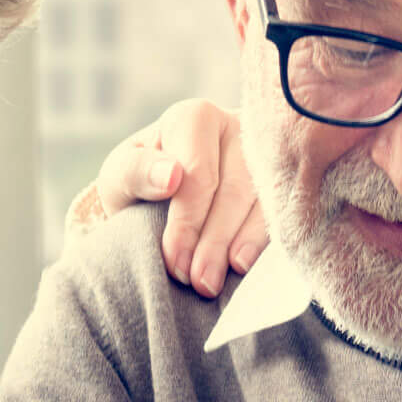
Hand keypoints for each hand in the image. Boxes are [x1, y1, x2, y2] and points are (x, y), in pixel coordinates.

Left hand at [65, 99, 268, 297]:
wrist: (161, 194)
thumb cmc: (139, 182)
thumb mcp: (120, 176)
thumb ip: (136, 172)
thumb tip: (171, 176)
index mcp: (194, 118)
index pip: (198, 172)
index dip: (187, 221)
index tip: (174, 261)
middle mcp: (236, 128)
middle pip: (234, 190)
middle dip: (214, 242)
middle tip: (198, 283)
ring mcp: (265, 154)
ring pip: (261, 203)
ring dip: (238, 246)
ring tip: (214, 282)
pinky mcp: (281, 181)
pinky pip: (280, 212)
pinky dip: (260, 243)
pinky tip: (242, 265)